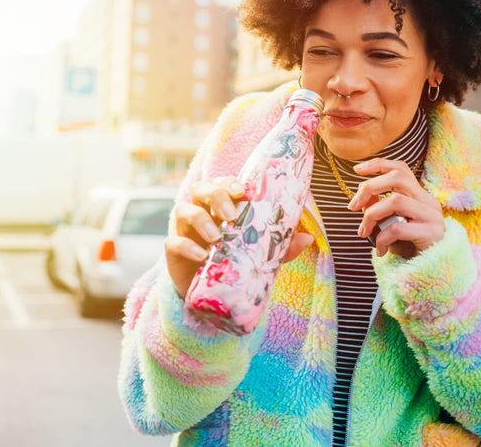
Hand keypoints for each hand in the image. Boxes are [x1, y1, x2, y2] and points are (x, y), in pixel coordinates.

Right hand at [165, 175, 313, 298]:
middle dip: (216, 196)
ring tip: (217, 237)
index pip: (222, 184)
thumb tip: (308, 238)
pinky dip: (187, 246)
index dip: (229, 182)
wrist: (214, 297)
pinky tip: (202, 255)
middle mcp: (201, 212)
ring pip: (183, 210)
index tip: (243, 191)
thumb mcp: (262, 255)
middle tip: (231, 214)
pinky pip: (173, 243)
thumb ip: (282, 246)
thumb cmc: (237, 263)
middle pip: (201, 190)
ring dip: (200, 219)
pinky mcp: (174, 253)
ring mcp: (184, 231)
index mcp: (221, 207)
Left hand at [347, 158, 443, 258]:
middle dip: (369, 187)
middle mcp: (428, 202)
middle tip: (352, 206)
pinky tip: (380, 250)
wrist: (433, 272)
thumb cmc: (410, 248)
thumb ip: (380, 210)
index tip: (357, 169)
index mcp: (420, 196)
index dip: (378, 164)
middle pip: (397, 178)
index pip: (401, 169)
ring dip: (372, 215)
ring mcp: (431, 216)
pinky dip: (382, 238)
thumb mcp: (392, 225)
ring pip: (396, 200)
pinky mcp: (431, 233)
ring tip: (364, 232)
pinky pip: (397, 228)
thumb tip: (363, 198)